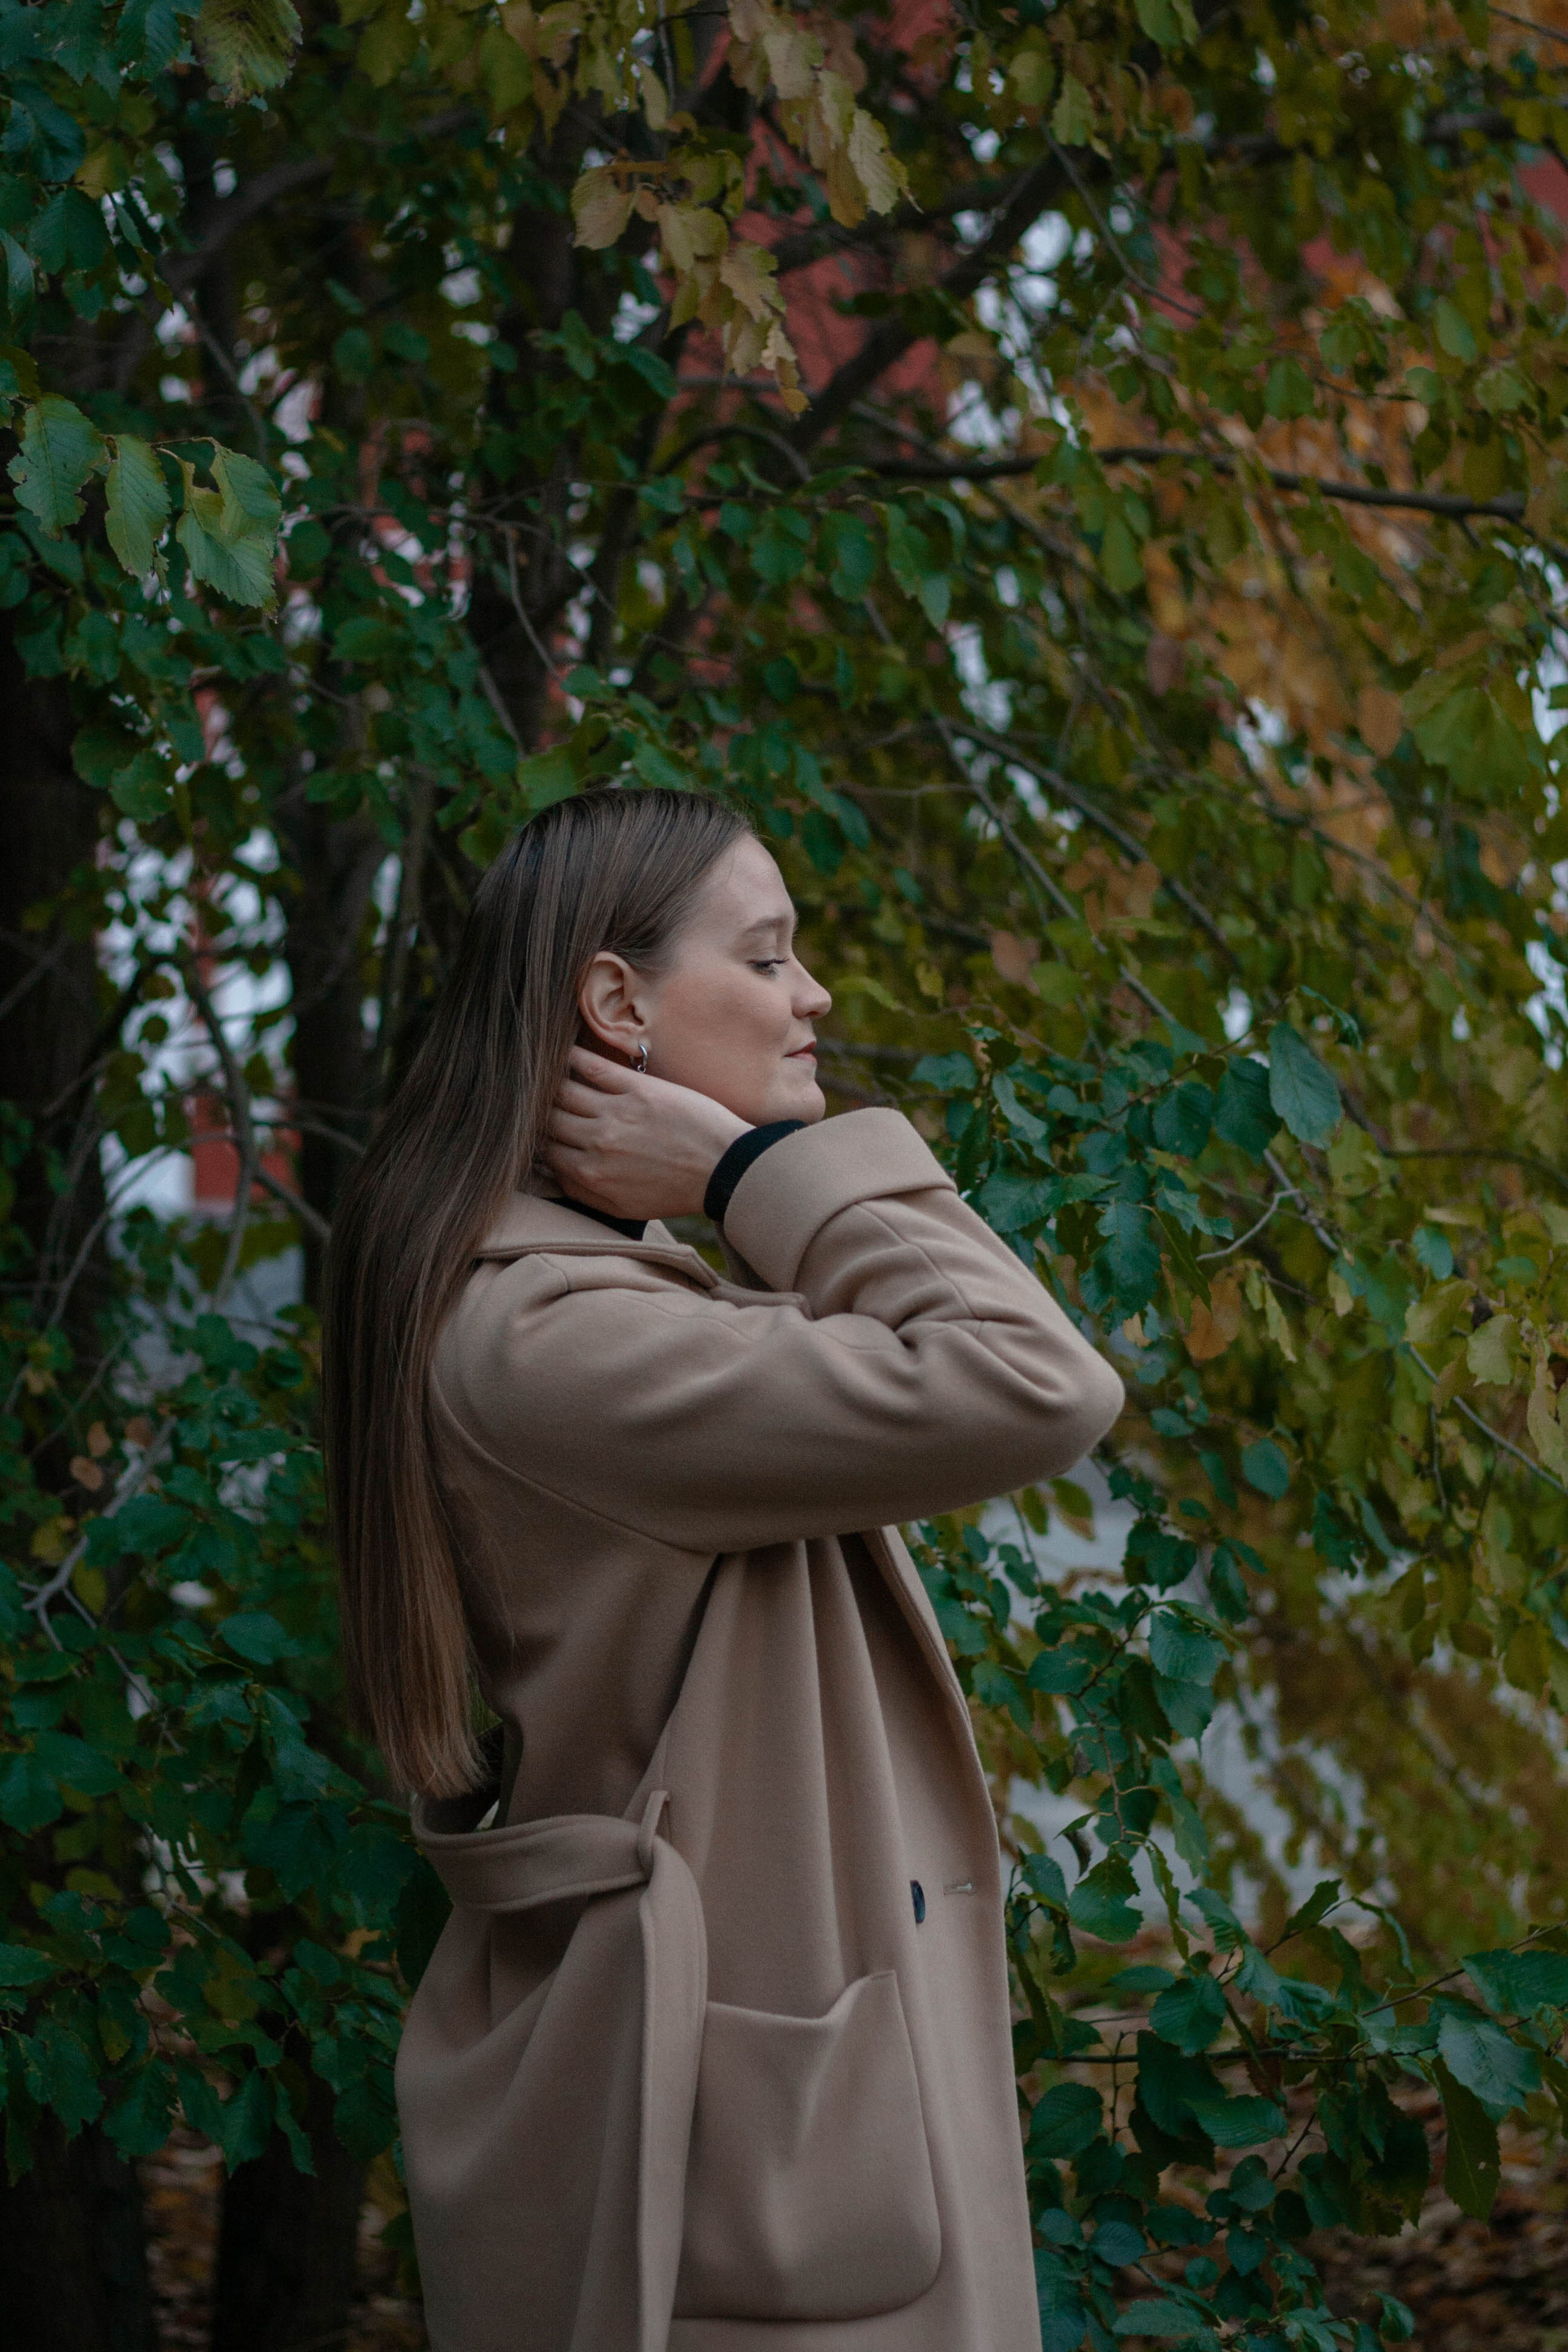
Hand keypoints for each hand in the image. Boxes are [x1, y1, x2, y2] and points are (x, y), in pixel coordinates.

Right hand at [543, 1047, 750, 1221]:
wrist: (723, 1169)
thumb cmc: (675, 1192)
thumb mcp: (624, 1209)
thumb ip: (583, 1193)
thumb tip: (550, 1174)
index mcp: (590, 1174)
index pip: (544, 1150)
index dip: (534, 1139)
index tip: (531, 1129)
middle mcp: (595, 1143)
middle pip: (547, 1120)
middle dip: (534, 1112)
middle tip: (528, 1099)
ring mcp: (615, 1113)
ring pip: (561, 1092)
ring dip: (546, 1083)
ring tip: (538, 1074)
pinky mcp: (636, 1089)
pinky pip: (592, 1067)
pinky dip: (570, 1058)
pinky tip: (558, 1051)